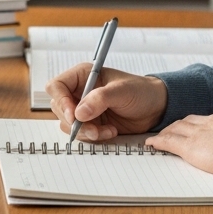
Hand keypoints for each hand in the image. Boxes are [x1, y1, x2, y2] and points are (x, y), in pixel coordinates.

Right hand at [46, 63, 167, 142]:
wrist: (155, 108)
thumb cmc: (140, 91)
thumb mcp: (122, 91)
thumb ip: (100, 99)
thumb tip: (79, 112)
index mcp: (83, 76)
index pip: (57, 86)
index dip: (61, 101)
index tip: (73, 116)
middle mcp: (79, 92)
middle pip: (59, 109)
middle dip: (76, 123)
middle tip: (94, 129)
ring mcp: (84, 109)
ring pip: (68, 124)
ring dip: (86, 132)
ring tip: (107, 130)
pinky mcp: (90, 123)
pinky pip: (81, 134)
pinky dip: (94, 137)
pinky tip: (111, 131)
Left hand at [147, 112, 212, 177]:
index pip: (211, 120)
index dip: (200, 124)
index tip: (198, 127)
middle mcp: (212, 122)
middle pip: (190, 120)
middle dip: (181, 125)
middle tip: (173, 129)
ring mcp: (199, 132)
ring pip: (177, 128)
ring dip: (168, 131)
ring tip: (161, 135)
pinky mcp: (190, 146)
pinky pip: (169, 141)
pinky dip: (159, 141)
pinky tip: (152, 143)